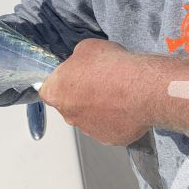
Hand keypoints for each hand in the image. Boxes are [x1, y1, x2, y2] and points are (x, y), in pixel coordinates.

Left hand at [39, 39, 188, 144]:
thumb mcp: (87, 48)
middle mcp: (69, 116)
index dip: (60, 83)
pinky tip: (127, 107)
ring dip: (99, 109)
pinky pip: (110, 128)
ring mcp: (90, 130)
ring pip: (90, 118)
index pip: (47, 90)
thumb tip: (80, 65)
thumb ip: (77, 60)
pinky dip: (116, 119)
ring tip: (117, 94)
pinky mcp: (110, 139)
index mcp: (57, 93)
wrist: (141, 88)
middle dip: (81, 96)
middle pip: (70, 105)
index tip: (72, 77)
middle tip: (100, 83)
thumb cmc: (112, 66)